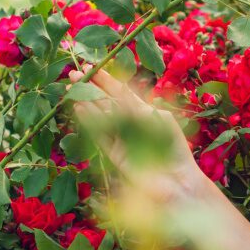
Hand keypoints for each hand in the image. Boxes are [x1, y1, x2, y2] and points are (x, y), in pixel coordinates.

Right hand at [66, 66, 204, 201]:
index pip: (121, 93)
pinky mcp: (114, 155)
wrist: (178, 181)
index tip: (91, 68)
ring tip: (71, 89)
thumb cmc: (175, 148)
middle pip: (105, 102)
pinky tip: (79, 108)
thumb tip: (120, 95)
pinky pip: (98, 135)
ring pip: (99, 117)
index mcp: (143, 113)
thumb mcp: (160, 121)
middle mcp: (129, 124)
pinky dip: (88, 122)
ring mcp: (120, 139)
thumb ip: (139, 108)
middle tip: (74, 76)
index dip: (106, 80)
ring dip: (85, 102)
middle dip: (90, 88)